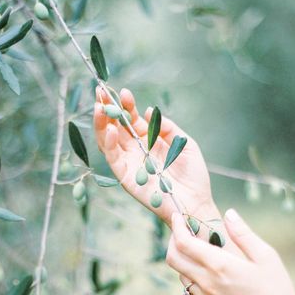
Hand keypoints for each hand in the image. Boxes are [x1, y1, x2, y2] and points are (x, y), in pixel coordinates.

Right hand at [93, 87, 218, 226]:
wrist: (195, 202)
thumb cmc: (193, 175)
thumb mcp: (183, 143)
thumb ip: (167, 127)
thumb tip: (147, 111)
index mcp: (149, 141)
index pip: (131, 120)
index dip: (126, 106)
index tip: (124, 92)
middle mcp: (136, 151)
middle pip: (115, 127)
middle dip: (106, 110)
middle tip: (100, 92)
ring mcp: (129, 163)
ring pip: (108, 141)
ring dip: (101, 124)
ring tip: (100, 107)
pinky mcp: (125, 177)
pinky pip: (112, 159)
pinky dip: (108, 144)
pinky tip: (111, 130)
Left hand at [166, 209, 294, 294]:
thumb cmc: (277, 291)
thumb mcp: (266, 256)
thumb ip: (244, 234)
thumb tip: (229, 213)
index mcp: (219, 265)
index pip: (184, 242)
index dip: (177, 226)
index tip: (178, 216)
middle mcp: (207, 283)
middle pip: (173, 259)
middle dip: (172, 241)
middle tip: (182, 232)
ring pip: (181, 276)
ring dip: (183, 261)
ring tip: (196, 252)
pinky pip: (189, 293)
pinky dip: (190, 280)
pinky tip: (204, 275)